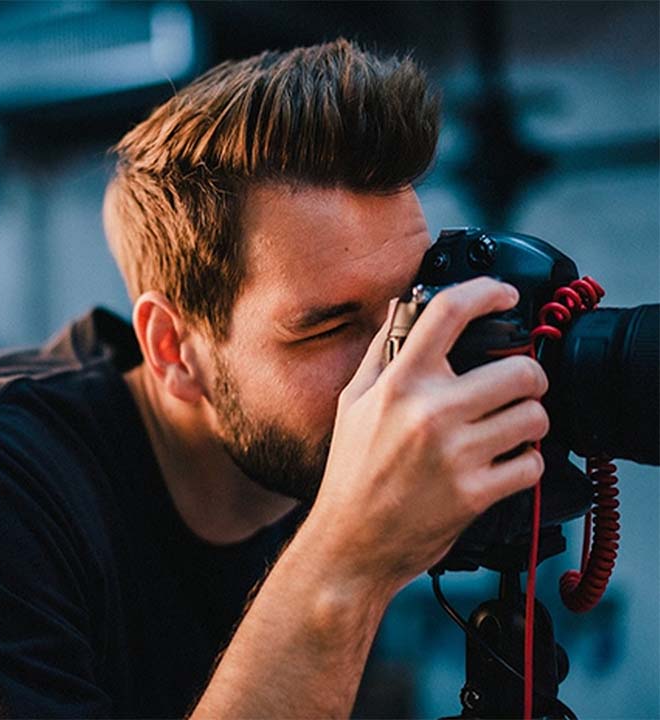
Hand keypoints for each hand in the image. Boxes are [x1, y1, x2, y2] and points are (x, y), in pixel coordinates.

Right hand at [306, 277, 549, 593]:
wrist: (351, 542)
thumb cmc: (350, 471)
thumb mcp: (352, 403)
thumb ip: (381, 352)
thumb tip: (402, 307)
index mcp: (398, 383)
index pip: (449, 313)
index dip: (487, 292)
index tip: (505, 295)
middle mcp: (429, 412)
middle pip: (520, 371)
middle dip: (529, 377)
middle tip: (518, 386)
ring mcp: (455, 455)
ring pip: (535, 418)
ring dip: (529, 422)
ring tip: (508, 429)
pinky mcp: (475, 494)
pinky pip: (532, 465)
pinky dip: (525, 465)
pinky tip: (502, 465)